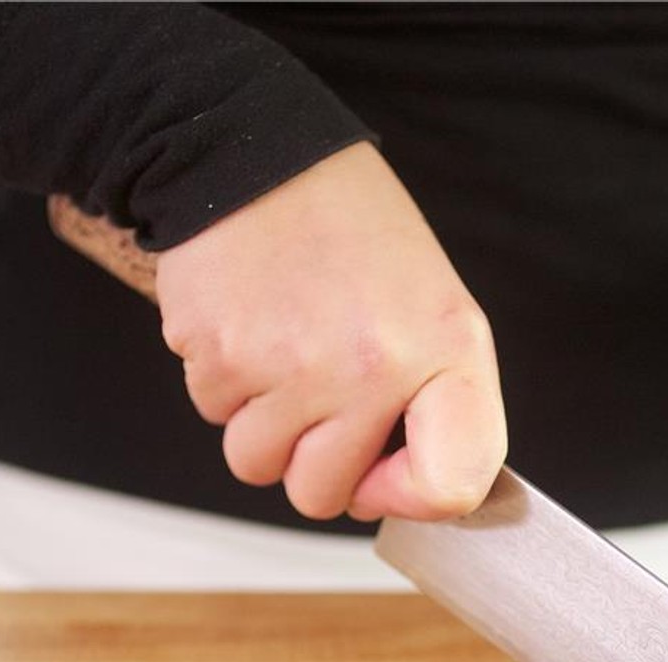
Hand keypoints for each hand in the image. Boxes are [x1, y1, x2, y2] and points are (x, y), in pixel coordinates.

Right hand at [154, 141, 506, 520]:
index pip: (452, 485)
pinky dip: (224, 383)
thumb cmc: (351, 233)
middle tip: (316, 393)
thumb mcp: (434, 306)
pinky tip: (248, 326)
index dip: (411, 498)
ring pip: (258, 465)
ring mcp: (293, 367)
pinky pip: (215, 417)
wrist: (259, 155)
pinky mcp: (221, 356)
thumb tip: (410, 492)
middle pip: (324, 497)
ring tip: (281, 351)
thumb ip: (438, 402)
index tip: (386, 475)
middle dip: (310, 461)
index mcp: (447, 352)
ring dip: (261, 424)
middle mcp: (374, 368)